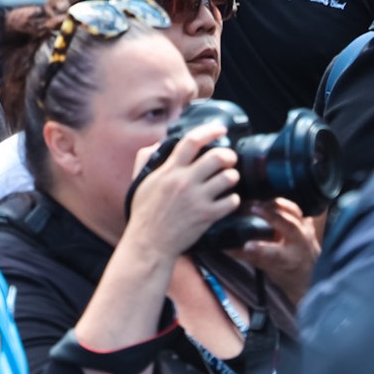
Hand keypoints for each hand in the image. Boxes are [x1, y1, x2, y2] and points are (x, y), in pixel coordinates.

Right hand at [124, 123, 240, 260]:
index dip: (209, 131)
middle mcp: (185, 181)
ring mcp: (197, 199)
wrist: (149, 243)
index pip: (191, 141)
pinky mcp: (206, 216)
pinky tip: (228, 200)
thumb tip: (157, 144)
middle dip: (228, 155)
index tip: (220, 129)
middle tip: (230, 158)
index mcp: (169, 170)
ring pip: (228, 178)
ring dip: (232, 176)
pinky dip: (233, 199)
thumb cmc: (144, 213)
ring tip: (229, 179)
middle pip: (217, 157)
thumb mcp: (140, 182)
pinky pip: (231, 201)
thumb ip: (146, 159)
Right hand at [232, 198, 318, 304]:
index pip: (275, 254)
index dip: (259, 249)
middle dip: (270, 214)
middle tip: (252, 208)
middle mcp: (300, 243)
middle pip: (288, 225)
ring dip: (276, 204)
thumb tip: (227, 247)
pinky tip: (271, 200)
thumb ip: (248, 256)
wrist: (310, 272)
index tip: (246, 245)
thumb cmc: (285, 273)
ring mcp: (306, 230)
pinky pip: (297, 208)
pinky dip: (284, 203)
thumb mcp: (266, 268)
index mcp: (290, 259)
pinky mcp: (308, 222)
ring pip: (294, 212)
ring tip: (260, 202)